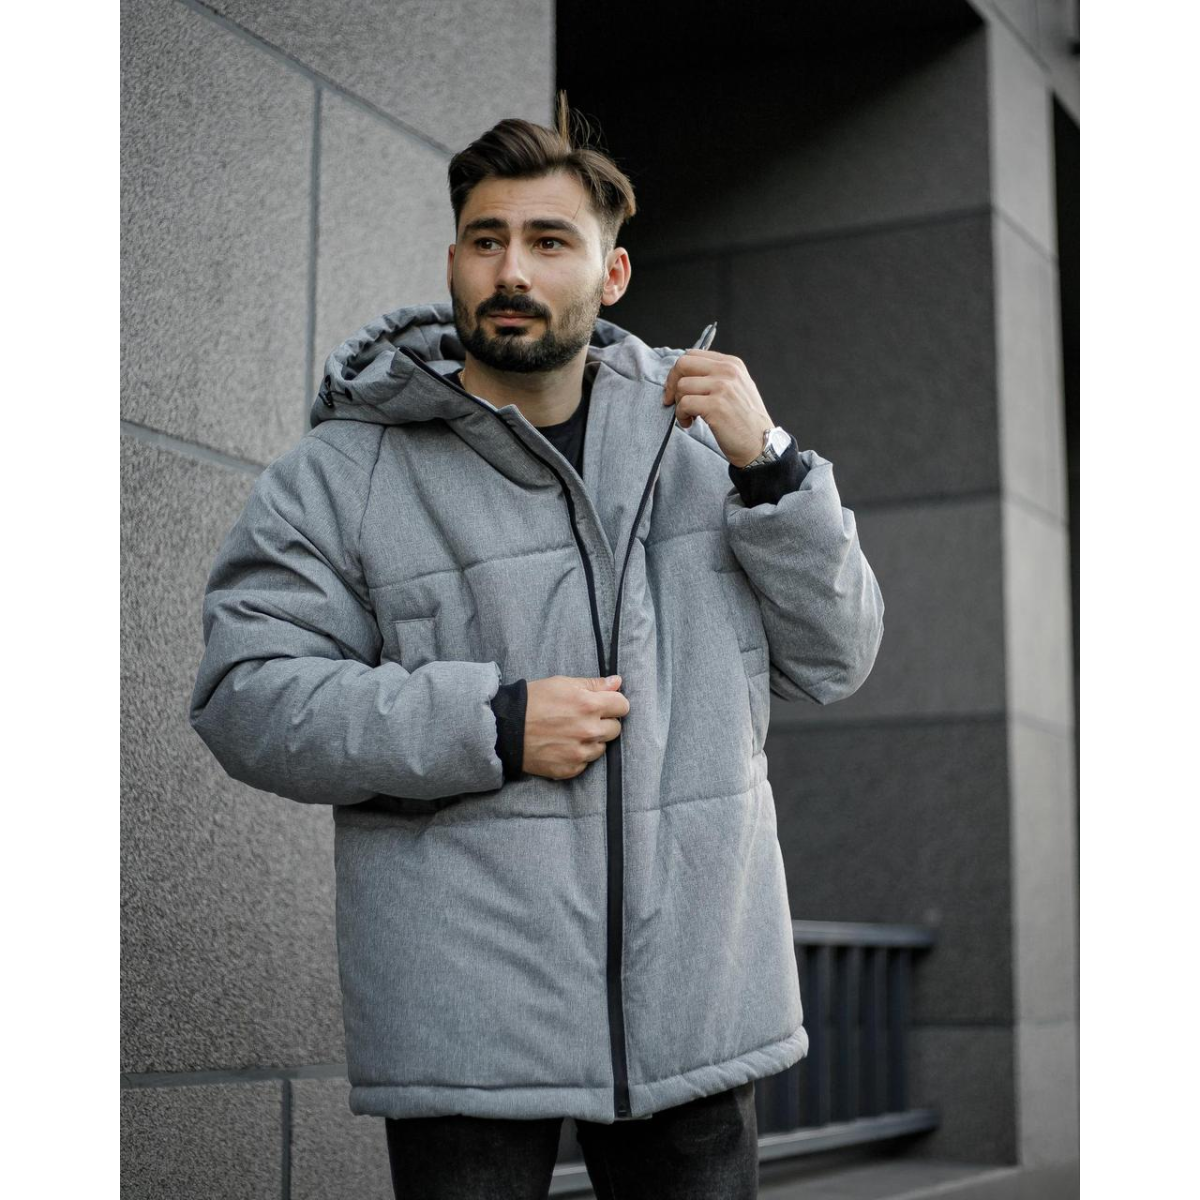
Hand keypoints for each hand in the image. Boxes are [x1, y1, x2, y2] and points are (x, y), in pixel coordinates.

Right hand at [523, 674, 629, 779]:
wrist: (505, 728)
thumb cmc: (533, 701)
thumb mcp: (562, 683)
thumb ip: (594, 684)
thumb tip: (618, 682)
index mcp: (589, 705)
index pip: (623, 706)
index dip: (614, 703)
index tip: (605, 704)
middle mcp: (588, 731)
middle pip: (616, 728)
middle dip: (604, 722)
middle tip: (584, 718)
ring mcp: (580, 752)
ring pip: (602, 747)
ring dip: (592, 740)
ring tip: (571, 733)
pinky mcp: (570, 769)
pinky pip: (586, 763)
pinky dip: (578, 755)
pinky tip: (564, 746)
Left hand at [661, 349, 774, 467]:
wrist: (760, 443)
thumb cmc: (745, 421)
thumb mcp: (738, 388)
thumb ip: (716, 376)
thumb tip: (685, 375)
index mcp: (732, 364)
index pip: (693, 354)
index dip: (678, 372)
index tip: (676, 388)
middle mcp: (728, 371)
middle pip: (683, 364)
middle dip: (671, 383)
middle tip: (672, 400)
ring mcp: (723, 387)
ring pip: (682, 386)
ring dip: (678, 404)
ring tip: (689, 416)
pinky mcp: (716, 406)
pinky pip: (684, 404)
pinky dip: (681, 416)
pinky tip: (689, 423)